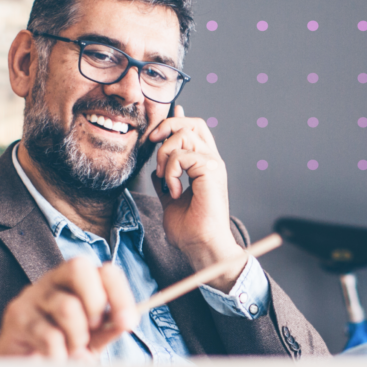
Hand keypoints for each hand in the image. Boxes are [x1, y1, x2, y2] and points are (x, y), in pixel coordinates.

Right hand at [0, 257, 137, 360]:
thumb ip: (109, 328)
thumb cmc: (61, 343)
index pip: (104, 270)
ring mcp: (33, 296)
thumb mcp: (92, 337)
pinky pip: (49, 336)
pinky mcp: (17, 317)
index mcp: (76, 280)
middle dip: (96, 303)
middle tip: (94, 328)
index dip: (120, 294)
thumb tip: (125, 321)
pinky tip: (55, 358)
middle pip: (79, 268)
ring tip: (72, 348)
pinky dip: (60, 355)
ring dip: (77, 336)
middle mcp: (53, 280)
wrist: (22, 363)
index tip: (128, 321)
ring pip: (67, 306)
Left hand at [148, 105, 244, 290]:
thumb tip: (156, 170)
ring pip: (183, 137)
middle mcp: (212, 161)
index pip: (195, 131)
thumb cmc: (190, 229)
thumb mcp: (170, 198)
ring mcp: (214, 165)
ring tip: (166, 179)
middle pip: (192, 125)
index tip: (161, 124)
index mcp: (205, 165)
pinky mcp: (211, 171)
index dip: (179, 120)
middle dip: (167, 127)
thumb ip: (166, 181)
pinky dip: (171, 173)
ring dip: (165, 156)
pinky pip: (182, 157)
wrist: (201, 246)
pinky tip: (174, 191)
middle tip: (153, 144)